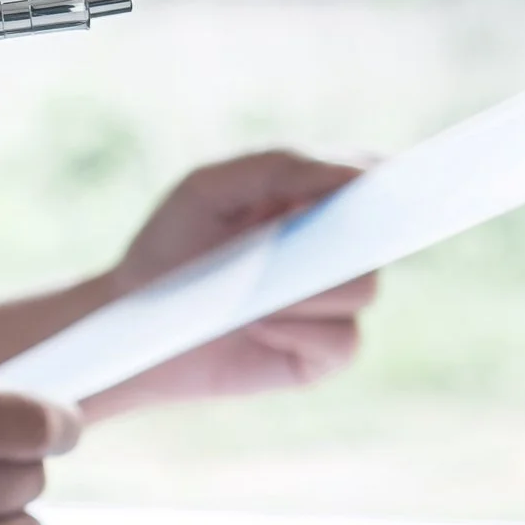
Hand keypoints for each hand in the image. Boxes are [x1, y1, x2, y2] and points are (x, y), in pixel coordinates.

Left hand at [0, 150, 376, 419]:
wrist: (131, 321)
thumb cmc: (171, 245)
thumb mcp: (210, 189)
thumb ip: (278, 166)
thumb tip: (359, 172)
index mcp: (315, 202)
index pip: (379, 182)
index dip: (392, 182)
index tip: (390, 181)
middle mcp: (334, 252)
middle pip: (379, 240)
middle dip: (343, 237)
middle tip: (296, 235)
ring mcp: (330, 307)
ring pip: (363, 289)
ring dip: (309, 286)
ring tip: (253, 289)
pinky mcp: (317, 357)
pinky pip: (342, 341)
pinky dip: (300, 328)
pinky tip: (257, 322)